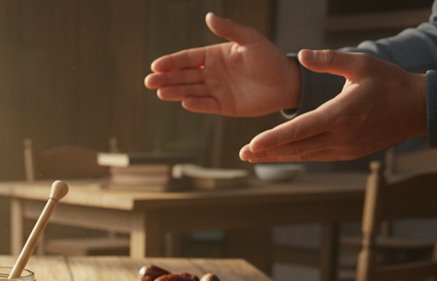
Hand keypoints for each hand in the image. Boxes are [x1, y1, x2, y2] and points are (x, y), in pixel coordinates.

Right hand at [144, 12, 299, 115]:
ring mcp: (216, 90)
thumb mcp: (250, 39)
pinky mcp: (224, 106)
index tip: (155, 65)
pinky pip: (206, 104)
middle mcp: (212, 73)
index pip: (188, 58)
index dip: (171, 62)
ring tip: (160, 92)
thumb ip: (229, 30)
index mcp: (214, 55)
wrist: (287, 82)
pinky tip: (184, 101)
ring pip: (191, 90)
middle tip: (149, 82)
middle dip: (166, 79)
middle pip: (184, 76)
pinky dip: (196, 104)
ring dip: (175, 91)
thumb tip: (208, 17)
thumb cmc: (269, 58)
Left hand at [239, 49, 427, 162]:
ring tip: (255, 156)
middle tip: (243, 154)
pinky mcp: (350, 154)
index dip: (274, 139)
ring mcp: (346, 148)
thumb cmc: (389, 82)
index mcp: (341, 114)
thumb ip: (329, 60)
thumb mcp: (361, 64)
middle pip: (297, 148)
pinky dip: (298, 155)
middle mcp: (341, 136)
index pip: (300, 130)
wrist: (419, 108)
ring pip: (305, 156)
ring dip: (279, 157)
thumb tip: (300, 55)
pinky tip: (281, 154)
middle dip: (268, 152)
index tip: (253, 145)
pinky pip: (317, 156)